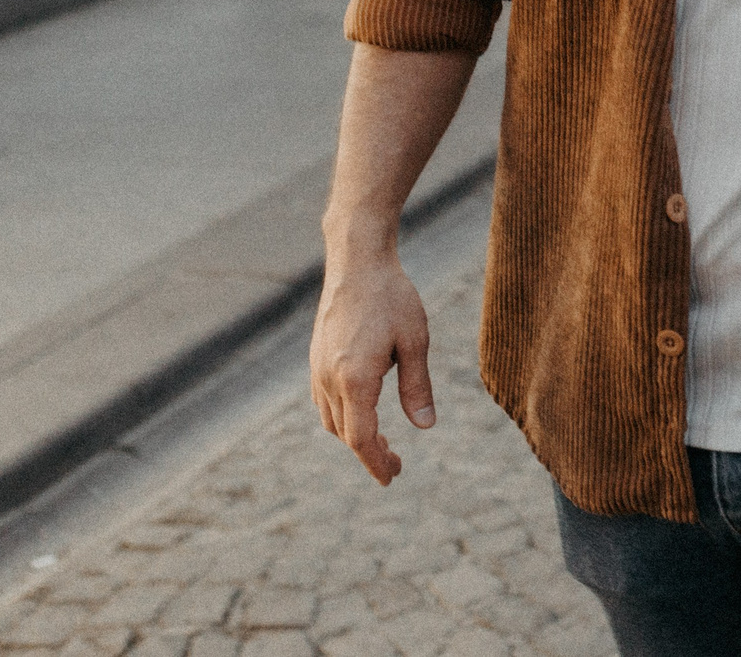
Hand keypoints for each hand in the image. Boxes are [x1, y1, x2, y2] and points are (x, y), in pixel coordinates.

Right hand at [310, 251, 435, 485]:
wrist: (357, 262)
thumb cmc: (392, 297)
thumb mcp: (415, 341)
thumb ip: (417, 386)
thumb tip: (424, 427)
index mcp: (355, 379)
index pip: (361, 439)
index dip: (376, 463)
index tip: (392, 478)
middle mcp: (329, 379)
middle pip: (346, 433)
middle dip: (370, 453)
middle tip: (397, 463)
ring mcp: (318, 369)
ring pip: (332, 419)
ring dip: (355, 436)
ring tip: (383, 442)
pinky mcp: (316, 358)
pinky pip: (325, 401)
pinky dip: (343, 417)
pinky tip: (363, 412)